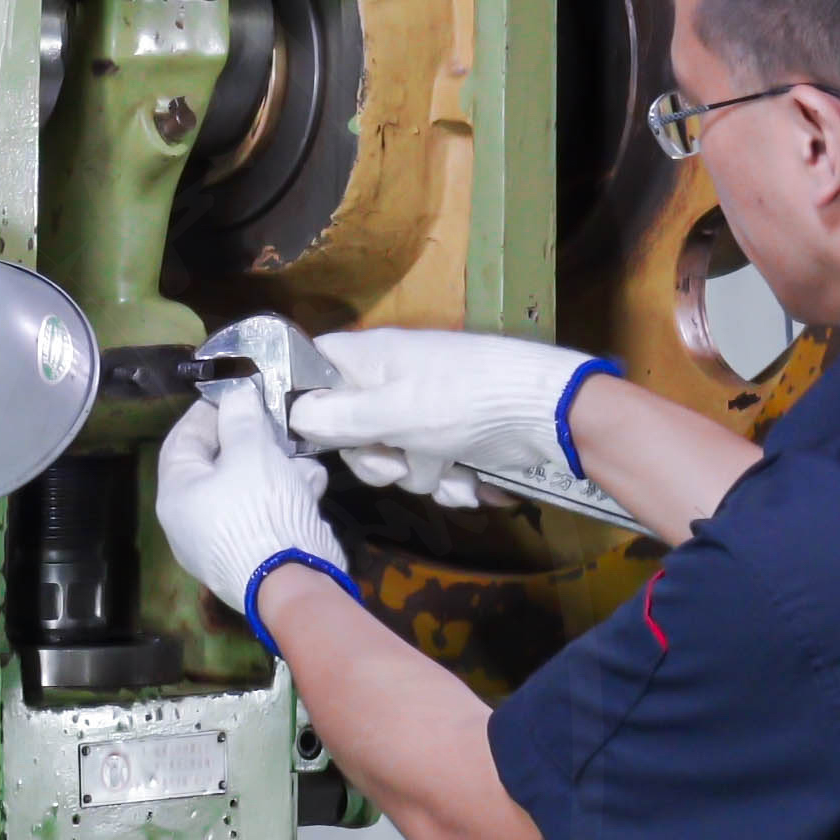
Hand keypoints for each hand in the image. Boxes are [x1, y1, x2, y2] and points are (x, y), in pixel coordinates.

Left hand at [156, 397, 347, 651]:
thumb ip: (241, 419)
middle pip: (218, 464)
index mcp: (176, 494)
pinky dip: (288, 494)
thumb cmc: (258, 509)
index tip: (234, 395)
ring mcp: (224, 539)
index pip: (181, 442)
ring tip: (300, 456)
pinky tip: (310, 483)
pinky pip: (267, 512)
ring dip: (278, 466)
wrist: (291, 581)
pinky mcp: (256, 552)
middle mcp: (192, 520)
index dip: (207, 414)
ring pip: (248, 487)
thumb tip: (235, 396)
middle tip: (274, 422)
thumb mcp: (250, 452)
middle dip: (252, 440)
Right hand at [289, 328, 612, 507]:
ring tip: (447, 465)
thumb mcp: (392, 412)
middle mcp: (389, 382)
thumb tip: (293, 416)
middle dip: (376, 458)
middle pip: (347, 429)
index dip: (303, 399)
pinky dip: (446, 479)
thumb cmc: (463, 401)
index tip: (312, 433)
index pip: (311, 366)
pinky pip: (426, 468)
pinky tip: (468, 479)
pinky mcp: (449, 437)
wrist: (546, 414)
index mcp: (369, 359)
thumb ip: (337, 418)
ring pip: (390, 456)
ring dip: (418, 473)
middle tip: (397, 460)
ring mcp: (420, 411)